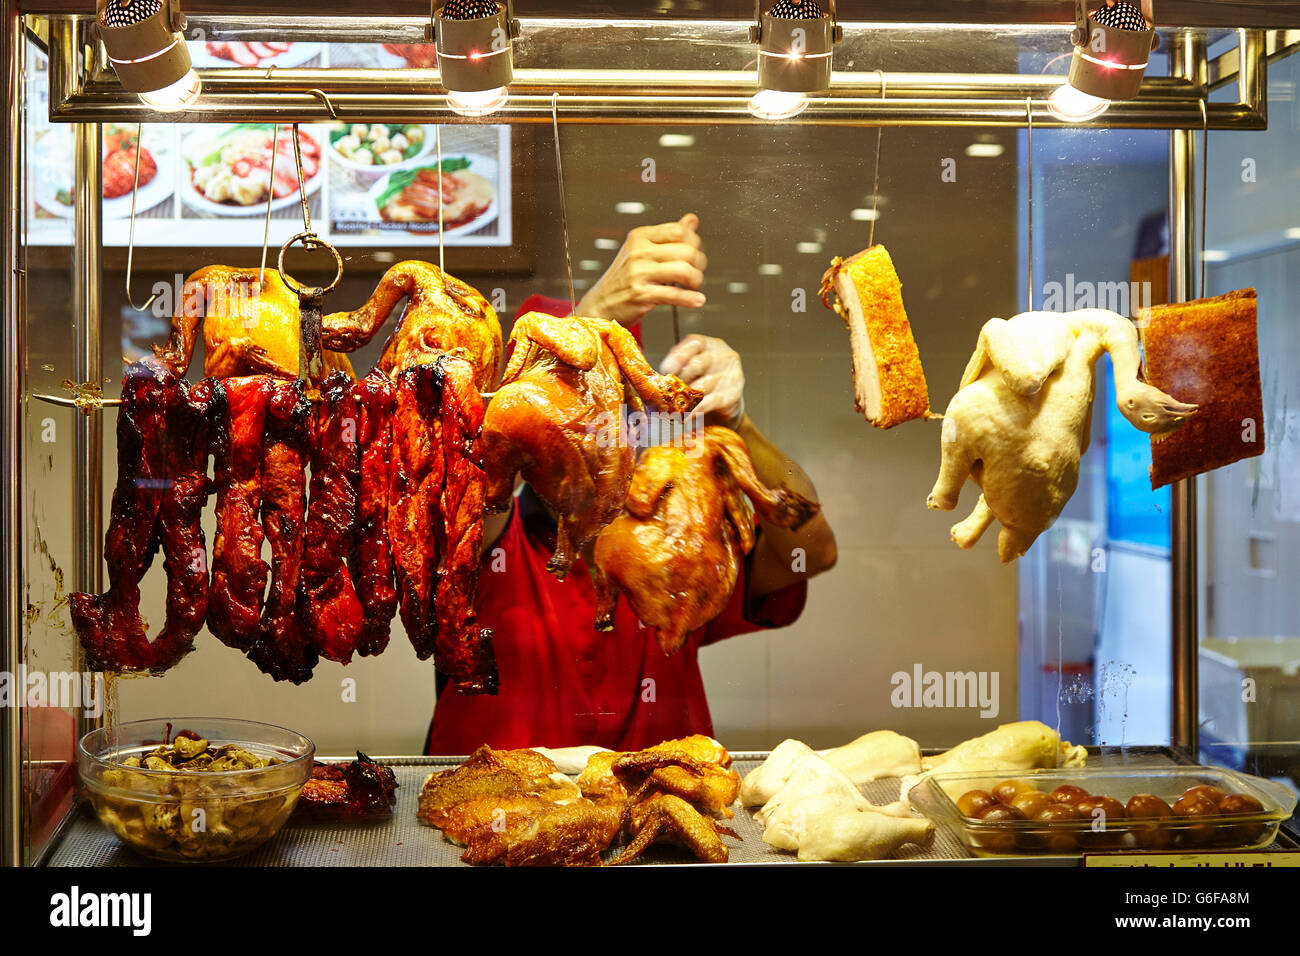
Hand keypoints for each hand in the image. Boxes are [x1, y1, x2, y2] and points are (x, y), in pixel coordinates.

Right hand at [574, 213, 707, 324]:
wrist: (601, 304)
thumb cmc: (624, 278)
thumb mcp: (643, 250)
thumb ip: (669, 236)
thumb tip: (692, 219)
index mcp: (640, 237)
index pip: (679, 230)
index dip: (694, 243)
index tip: (695, 254)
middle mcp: (638, 252)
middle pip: (686, 250)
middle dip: (699, 264)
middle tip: (696, 273)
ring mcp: (638, 273)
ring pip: (684, 271)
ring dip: (696, 281)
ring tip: (693, 287)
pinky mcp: (640, 294)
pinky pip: (675, 294)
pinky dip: (691, 299)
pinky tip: (697, 300)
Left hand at [660, 334, 744, 428]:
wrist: (725, 406)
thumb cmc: (703, 383)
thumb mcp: (691, 370)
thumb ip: (678, 368)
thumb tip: (656, 378)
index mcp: (711, 345)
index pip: (695, 343)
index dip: (678, 355)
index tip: (665, 369)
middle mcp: (725, 356)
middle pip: (698, 363)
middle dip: (680, 378)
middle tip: (668, 391)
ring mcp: (732, 375)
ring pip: (703, 385)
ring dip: (685, 397)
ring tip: (672, 406)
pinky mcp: (734, 395)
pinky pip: (710, 402)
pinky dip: (695, 410)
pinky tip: (685, 417)